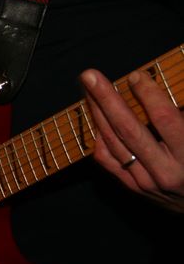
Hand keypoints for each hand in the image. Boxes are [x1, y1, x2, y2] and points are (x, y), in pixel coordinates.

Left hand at [81, 68, 183, 212]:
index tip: (135, 76)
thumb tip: (154, 87)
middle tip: (89, 75)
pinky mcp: (134, 188)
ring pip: (114, 143)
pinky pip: (108, 159)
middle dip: (107, 99)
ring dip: (98, 112)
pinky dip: (100, 137)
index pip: (164, 119)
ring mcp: (147, 183)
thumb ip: (181, 117)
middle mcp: (167, 172)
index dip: (148, 95)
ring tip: (88, 89)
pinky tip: (97, 118)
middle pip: (129, 130)